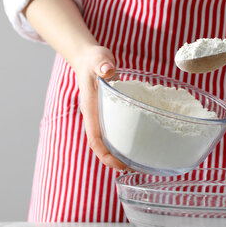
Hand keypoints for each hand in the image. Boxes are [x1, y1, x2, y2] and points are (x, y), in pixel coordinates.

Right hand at [71, 45, 128, 170]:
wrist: (88, 59)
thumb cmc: (93, 60)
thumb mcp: (98, 58)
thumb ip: (102, 63)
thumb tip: (107, 70)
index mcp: (90, 109)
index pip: (95, 139)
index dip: (106, 155)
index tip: (119, 164)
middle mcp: (94, 117)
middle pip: (101, 146)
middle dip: (114, 161)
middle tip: (133, 168)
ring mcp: (100, 117)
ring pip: (107, 142)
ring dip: (118, 154)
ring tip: (137, 163)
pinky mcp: (108, 114)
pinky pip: (114, 133)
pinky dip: (123, 142)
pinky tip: (137, 145)